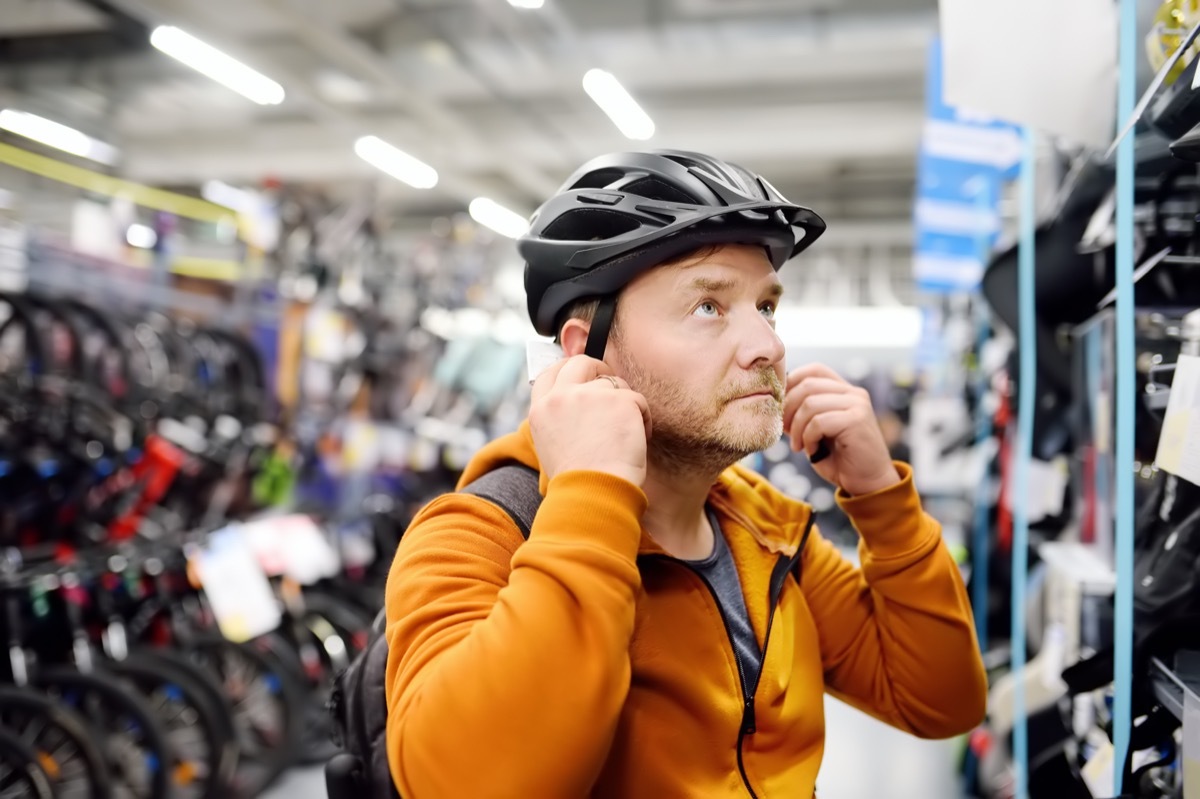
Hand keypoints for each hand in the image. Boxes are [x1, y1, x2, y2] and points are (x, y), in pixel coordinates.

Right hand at [529, 355, 651, 487]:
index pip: (549, 373)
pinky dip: (643, 418)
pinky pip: (637, 399)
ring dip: (624, 404)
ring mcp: (590, 395)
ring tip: (625, 435)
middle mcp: (561, 397)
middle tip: (613, 388)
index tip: (583, 375)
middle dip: (599, 369)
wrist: (594, 494)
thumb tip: (582, 405)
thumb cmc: (578, 482)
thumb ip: (562, 419)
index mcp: (540, 410)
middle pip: (581, 363)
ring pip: (614, 383)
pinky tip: (638, 439)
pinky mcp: (620, 400)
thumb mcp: (553, 445)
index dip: (567, 369)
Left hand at [782, 364, 900, 495]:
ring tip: (799, 446)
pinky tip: (812, 450)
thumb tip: (777, 401)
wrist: (868, 483)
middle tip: (786, 431)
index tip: (781, 410)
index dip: (791, 384)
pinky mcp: (857, 420)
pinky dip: (808, 437)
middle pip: (807, 385)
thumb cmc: (839, 458)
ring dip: (797, 428)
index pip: (813, 370)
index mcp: (843, 391)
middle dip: (788, 409)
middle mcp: (853, 393)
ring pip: (810, 403)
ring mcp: (858, 405)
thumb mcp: (816, 430)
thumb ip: (803, 412)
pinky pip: (819, 422)